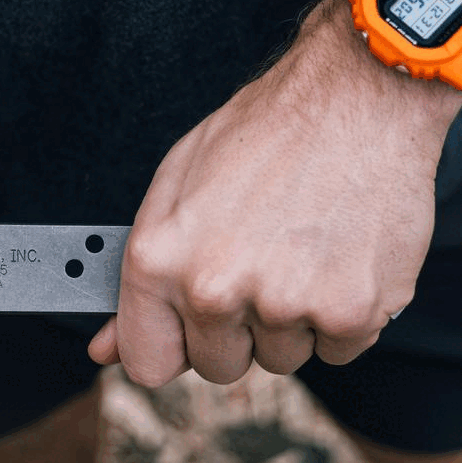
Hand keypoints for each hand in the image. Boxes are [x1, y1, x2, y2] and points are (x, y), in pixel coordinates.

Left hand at [89, 0, 461, 385]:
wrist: (356, 96)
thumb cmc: (265, 132)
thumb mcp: (178, 186)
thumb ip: (142, 277)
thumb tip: (105, 348)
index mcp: (161, 259)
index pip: (149, 362)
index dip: (174, 345)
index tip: (191, 328)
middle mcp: (216, 289)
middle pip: (220, 366)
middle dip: (238, 329)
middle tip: (262, 262)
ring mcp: (285, 305)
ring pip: (283, 357)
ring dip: (294, 319)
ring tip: (304, 246)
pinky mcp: (351, 312)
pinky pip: (339, 348)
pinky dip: (344, 312)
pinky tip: (340, 253)